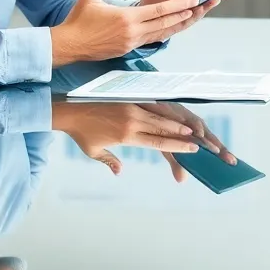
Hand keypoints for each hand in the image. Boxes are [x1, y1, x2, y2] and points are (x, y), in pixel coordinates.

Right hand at [50, 0, 198, 64]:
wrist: (68, 45)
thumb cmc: (77, 19)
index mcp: (126, 18)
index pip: (159, 10)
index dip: (178, 4)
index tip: (193, 0)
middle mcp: (132, 32)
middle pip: (164, 23)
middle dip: (183, 14)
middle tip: (199, 8)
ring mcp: (130, 43)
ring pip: (159, 34)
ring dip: (175, 25)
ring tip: (189, 17)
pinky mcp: (126, 50)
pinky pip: (149, 41)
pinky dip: (162, 34)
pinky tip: (168, 30)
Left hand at [51, 101, 199, 173]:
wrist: (70, 110)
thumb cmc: (81, 133)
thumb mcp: (94, 151)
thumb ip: (110, 161)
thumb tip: (119, 172)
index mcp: (127, 135)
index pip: (157, 141)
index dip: (176, 145)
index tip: (191, 148)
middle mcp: (133, 120)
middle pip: (163, 127)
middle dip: (182, 133)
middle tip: (199, 138)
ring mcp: (132, 106)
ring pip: (160, 114)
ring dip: (176, 121)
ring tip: (191, 126)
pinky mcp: (128, 97)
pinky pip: (150, 104)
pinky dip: (163, 108)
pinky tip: (172, 110)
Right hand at [140, 102, 236, 181]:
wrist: (150, 109)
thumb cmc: (165, 128)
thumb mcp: (169, 148)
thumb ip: (177, 162)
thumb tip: (181, 180)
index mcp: (197, 135)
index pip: (212, 146)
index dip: (223, 154)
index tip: (234, 164)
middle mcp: (196, 126)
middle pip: (212, 139)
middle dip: (222, 150)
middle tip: (231, 161)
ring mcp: (189, 118)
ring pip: (203, 130)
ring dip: (209, 140)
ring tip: (216, 151)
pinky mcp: (179, 111)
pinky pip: (187, 119)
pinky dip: (194, 126)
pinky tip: (198, 133)